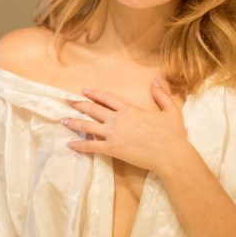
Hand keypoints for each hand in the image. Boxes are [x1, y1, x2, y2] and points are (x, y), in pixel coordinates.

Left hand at [61, 79, 190, 175]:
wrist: (171, 156)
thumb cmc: (172, 134)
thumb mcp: (170, 110)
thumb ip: (161, 94)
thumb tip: (154, 80)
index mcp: (129, 109)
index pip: (107, 98)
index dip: (94, 94)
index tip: (84, 91)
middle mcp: (118, 119)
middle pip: (93, 109)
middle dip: (78, 105)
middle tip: (66, 102)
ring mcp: (114, 134)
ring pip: (88, 126)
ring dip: (74, 122)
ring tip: (62, 120)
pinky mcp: (113, 149)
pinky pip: (92, 146)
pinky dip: (80, 145)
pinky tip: (70, 144)